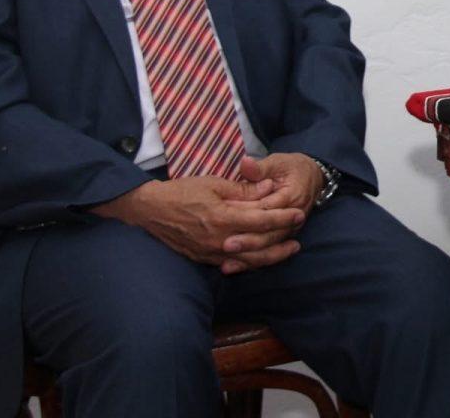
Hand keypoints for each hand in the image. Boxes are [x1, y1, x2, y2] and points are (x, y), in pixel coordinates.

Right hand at [90, 175, 303, 271]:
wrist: (150, 211)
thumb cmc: (182, 192)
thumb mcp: (214, 183)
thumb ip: (243, 190)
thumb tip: (269, 189)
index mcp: (222, 217)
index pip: (261, 220)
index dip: (282, 218)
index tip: (299, 214)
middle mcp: (218, 240)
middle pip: (259, 246)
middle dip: (281, 242)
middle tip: (299, 238)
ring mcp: (210, 253)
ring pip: (248, 261)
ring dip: (270, 257)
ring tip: (288, 251)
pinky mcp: (204, 259)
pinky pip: (232, 264)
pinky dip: (250, 263)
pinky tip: (262, 259)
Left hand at [217, 153, 326, 274]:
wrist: (313, 177)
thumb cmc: (291, 167)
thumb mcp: (277, 162)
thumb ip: (260, 167)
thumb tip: (245, 164)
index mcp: (291, 196)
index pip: (267, 207)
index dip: (247, 213)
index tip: (227, 216)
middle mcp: (294, 217)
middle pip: (269, 233)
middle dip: (248, 241)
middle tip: (226, 245)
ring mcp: (291, 229)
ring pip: (268, 247)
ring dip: (248, 256)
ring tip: (226, 263)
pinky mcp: (284, 236)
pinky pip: (267, 252)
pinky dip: (250, 262)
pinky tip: (231, 268)